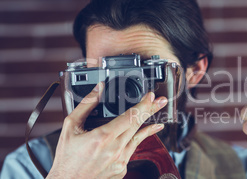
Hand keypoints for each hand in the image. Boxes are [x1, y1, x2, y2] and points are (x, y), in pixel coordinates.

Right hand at [47, 83, 167, 178]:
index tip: (151, 96)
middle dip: (151, 110)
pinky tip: (144, 134)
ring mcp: (120, 161)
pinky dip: (137, 140)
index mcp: (102, 137)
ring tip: (158, 117)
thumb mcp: (70, 127)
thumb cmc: (67, 158)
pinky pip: (132, 150)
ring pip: (138, 138)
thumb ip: (86, 105)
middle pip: (138, 125)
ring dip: (149, 126)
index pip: (129, 116)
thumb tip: (98, 89)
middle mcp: (114, 150)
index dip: (143, 104)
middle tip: (162, 101)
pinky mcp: (122, 169)